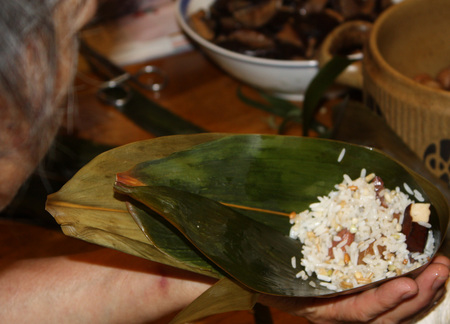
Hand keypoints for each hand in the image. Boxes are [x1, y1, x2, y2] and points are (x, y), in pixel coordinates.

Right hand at [260, 255, 449, 323]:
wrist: (277, 285)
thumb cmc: (276, 280)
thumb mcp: (276, 278)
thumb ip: (279, 276)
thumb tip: (273, 259)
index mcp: (325, 311)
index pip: (359, 312)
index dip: (384, 301)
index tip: (406, 284)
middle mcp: (346, 316)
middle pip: (389, 316)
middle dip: (418, 295)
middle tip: (440, 270)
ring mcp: (360, 308)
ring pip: (399, 311)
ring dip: (426, 291)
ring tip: (443, 268)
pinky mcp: (368, 298)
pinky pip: (398, 302)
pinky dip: (418, 289)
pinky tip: (432, 270)